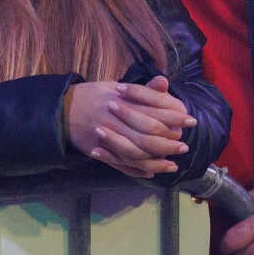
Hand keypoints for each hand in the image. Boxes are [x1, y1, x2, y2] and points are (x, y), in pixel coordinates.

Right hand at [65, 77, 193, 178]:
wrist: (63, 110)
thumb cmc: (94, 96)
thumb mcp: (117, 87)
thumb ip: (143, 89)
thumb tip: (164, 82)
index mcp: (122, 100)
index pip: (156, 109)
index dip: (175, 116)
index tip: (190, 120)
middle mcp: (116, 119)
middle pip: (150, 134)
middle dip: (170, 141)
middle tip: (184, 146)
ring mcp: (108, 137)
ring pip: (138, 152)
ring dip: (158, 160)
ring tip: (173, 163)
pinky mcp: (101, 152)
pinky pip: (123, 164)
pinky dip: (139, 170)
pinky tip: (152, 172)